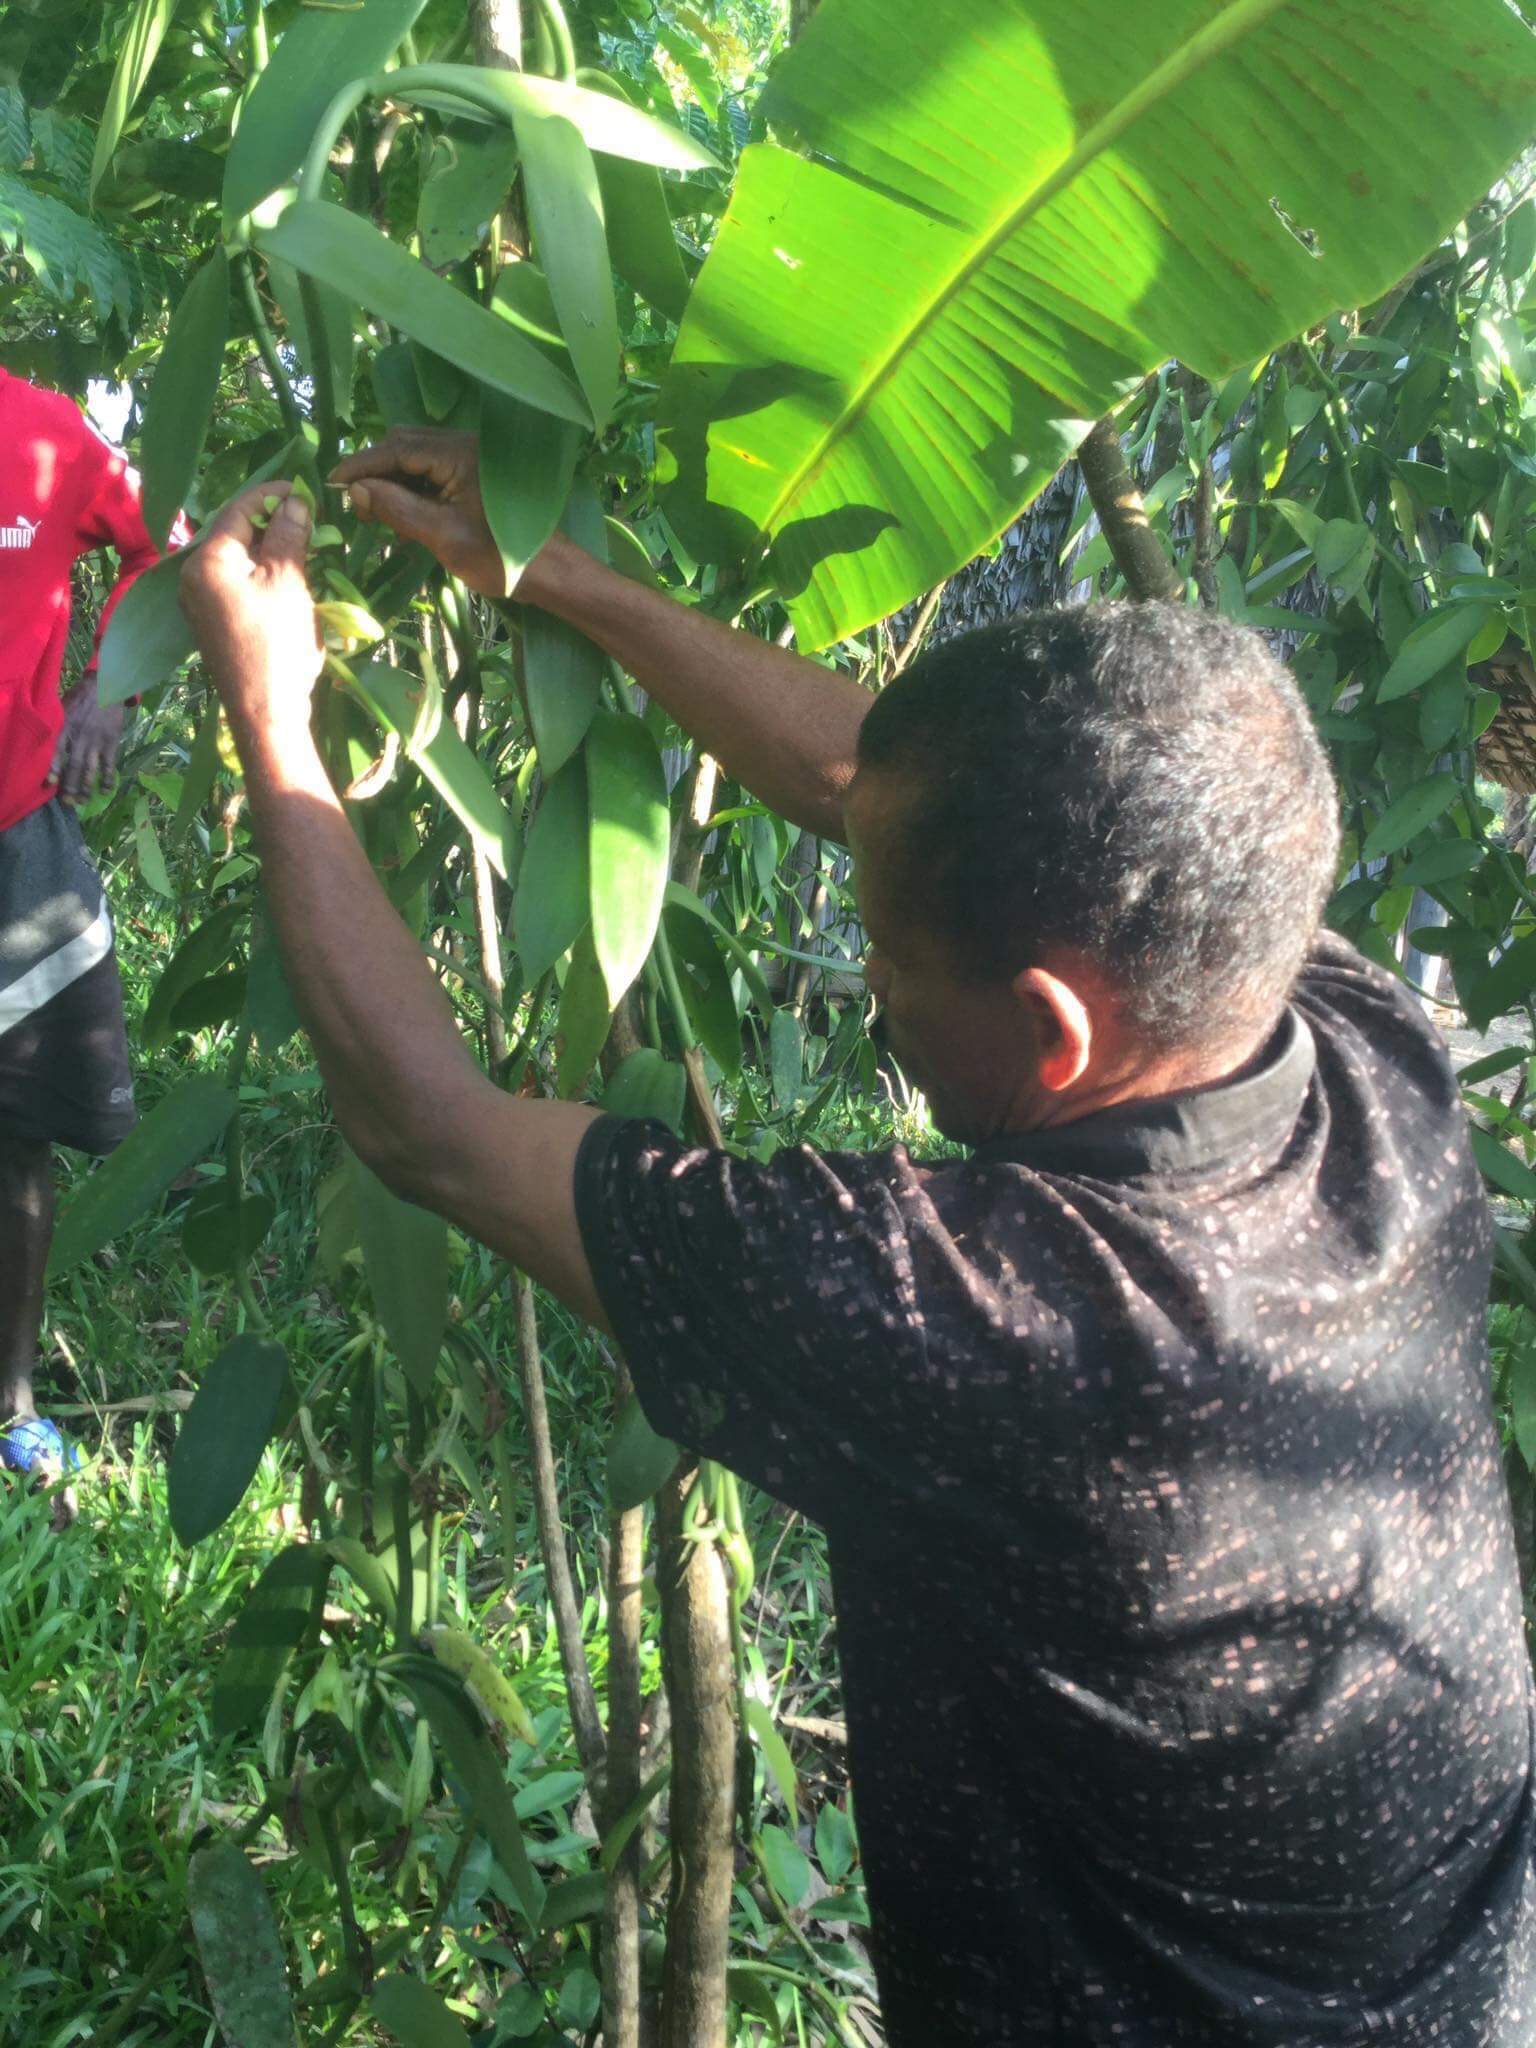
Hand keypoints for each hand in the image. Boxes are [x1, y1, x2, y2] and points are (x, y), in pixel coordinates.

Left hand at [50, 678, 123, 803]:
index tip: (50, 784)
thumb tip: (47, 747)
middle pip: (74, 765)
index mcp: (66, 726)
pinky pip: (108, 764)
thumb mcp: (64, 707)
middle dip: (70, 785)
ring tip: (82, 801)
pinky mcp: (110, 741)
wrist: (106, 686)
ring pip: (90, 768)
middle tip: (67, 802)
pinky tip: (105, 791)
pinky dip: (107, 778)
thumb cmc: (80, 698)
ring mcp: (96, 740)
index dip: (54, 768)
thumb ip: (57, 726)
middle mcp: (80, 735)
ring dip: (86, 787)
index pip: (57, 751)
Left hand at [179, 482, 322, 732]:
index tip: (306, 490)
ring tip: (306, 553)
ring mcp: (199, 601)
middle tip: (311, 524)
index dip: (274, 494)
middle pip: (236, 533)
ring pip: (237, 560)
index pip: (240, 508)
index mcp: (206, 559)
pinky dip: (261, 575)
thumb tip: (296, 500)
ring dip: (270, 551)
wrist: (266, 712)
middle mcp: (192, 575)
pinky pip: (236, 584)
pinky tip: (288, 583)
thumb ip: (289, 534)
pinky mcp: (211, 623)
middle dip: (273, 524)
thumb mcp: (288, 581)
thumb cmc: (277, 643)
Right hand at [331, 429, 511, 597]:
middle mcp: (465, 446)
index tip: (331, 484)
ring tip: (375, 514)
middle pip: (404, 446)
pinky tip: (401, 518)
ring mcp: (471, 459)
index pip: (396, 448)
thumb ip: (398, 508)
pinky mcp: (474, 476)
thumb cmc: (499, 559)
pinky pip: (433, 472)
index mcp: (459, 453)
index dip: (361, 465)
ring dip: (392, 481)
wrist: (550, 574)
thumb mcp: (442, 536)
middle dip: (375, 471)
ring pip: (416, 458)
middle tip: (354, 503)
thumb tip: (356, 489)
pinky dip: (412, 489)